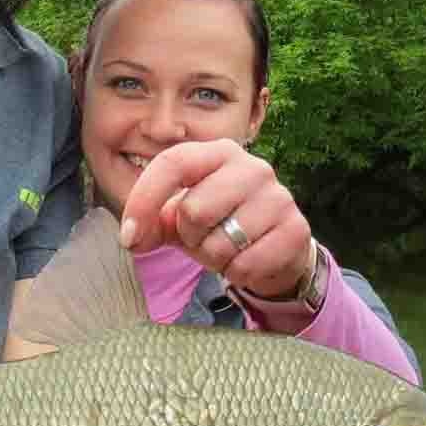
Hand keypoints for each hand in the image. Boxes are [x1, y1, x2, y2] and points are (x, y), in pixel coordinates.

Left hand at [119, 140, 310, 298]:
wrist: (274, 247)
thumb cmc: (218, 225)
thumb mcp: (178, 218)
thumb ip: (149, 222)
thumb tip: (132, 238)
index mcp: (218, 152)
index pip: (172, 163)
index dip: (144, 200)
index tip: (129, 236)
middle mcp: (252, 167)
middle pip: (194, 209)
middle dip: (189, 236)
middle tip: (203, 237)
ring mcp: (278, 196)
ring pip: (220, 243)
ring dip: (214, 258)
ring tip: (227, 248)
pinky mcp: (296, 229)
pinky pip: (245, 265)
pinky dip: (237, 273)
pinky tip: (247, 261)